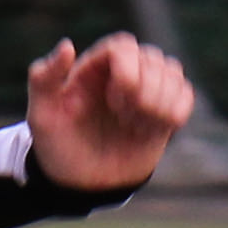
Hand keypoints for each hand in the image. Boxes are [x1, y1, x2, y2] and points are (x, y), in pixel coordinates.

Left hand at [25, 32, 195, 192]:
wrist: (81, 182)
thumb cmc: (58, 146)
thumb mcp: (41, 115)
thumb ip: (44, 78)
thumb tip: (68, 44)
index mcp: (94, 67)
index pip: (124, 45)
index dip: (127, 70)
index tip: (114, 100)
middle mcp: (123, 72)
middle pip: (153, 56)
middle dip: (145, 89)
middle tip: (123, 118)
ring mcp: (146, 91)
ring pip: (173, 71)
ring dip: (160, 102)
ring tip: (135, 127)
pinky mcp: (164, 112)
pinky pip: (186, 95)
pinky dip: (176, 112)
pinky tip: (153, 131)